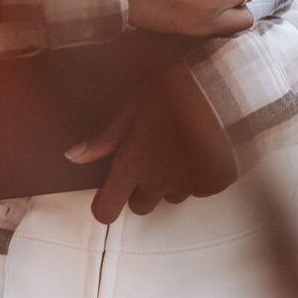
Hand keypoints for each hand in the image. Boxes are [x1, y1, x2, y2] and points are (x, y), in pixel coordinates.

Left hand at [70, 67, 241, 222]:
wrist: (225, 87)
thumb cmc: (173, 88)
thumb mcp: (133, 103)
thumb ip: (104, 136)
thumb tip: (71, 157)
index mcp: (132, 165)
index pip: (105, 211)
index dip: (105, 204)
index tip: (111, 190)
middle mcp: (157, 184)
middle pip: (140, 205)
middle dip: (142, 187)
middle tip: (152, 154)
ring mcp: (187, 186)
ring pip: (172, 196)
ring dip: (172, 180)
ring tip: (181, 144)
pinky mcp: (214, 183)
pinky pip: (201, 187)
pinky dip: (200, 173)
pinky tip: (205, 145)